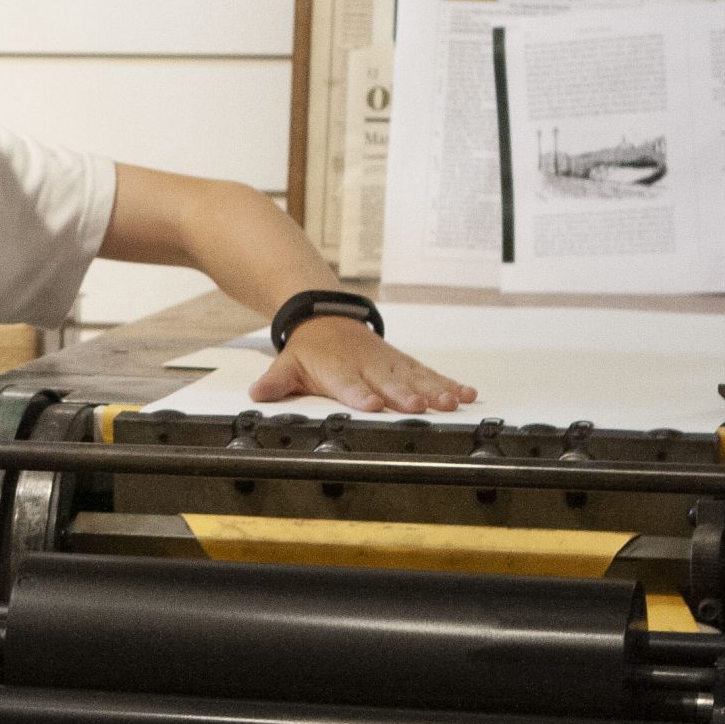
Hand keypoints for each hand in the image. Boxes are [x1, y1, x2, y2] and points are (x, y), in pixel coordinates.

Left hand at [251, 318, 475, 414]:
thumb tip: (257, 393)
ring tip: (451, 402)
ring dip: (434, 389)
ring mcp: (389, 363)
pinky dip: (448, 383)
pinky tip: (466, 393)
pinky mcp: (404, 363)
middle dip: (404, 394)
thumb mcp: (287, 363)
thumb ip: (276, 381)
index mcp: (337, 368)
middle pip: (387, 381)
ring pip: (414, 377)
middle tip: (419, 406)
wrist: (324, 317)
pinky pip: (428, 373)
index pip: (348, 384)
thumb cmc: (309, 350)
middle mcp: (367, 365)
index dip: (360, 394)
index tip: (372, 404)